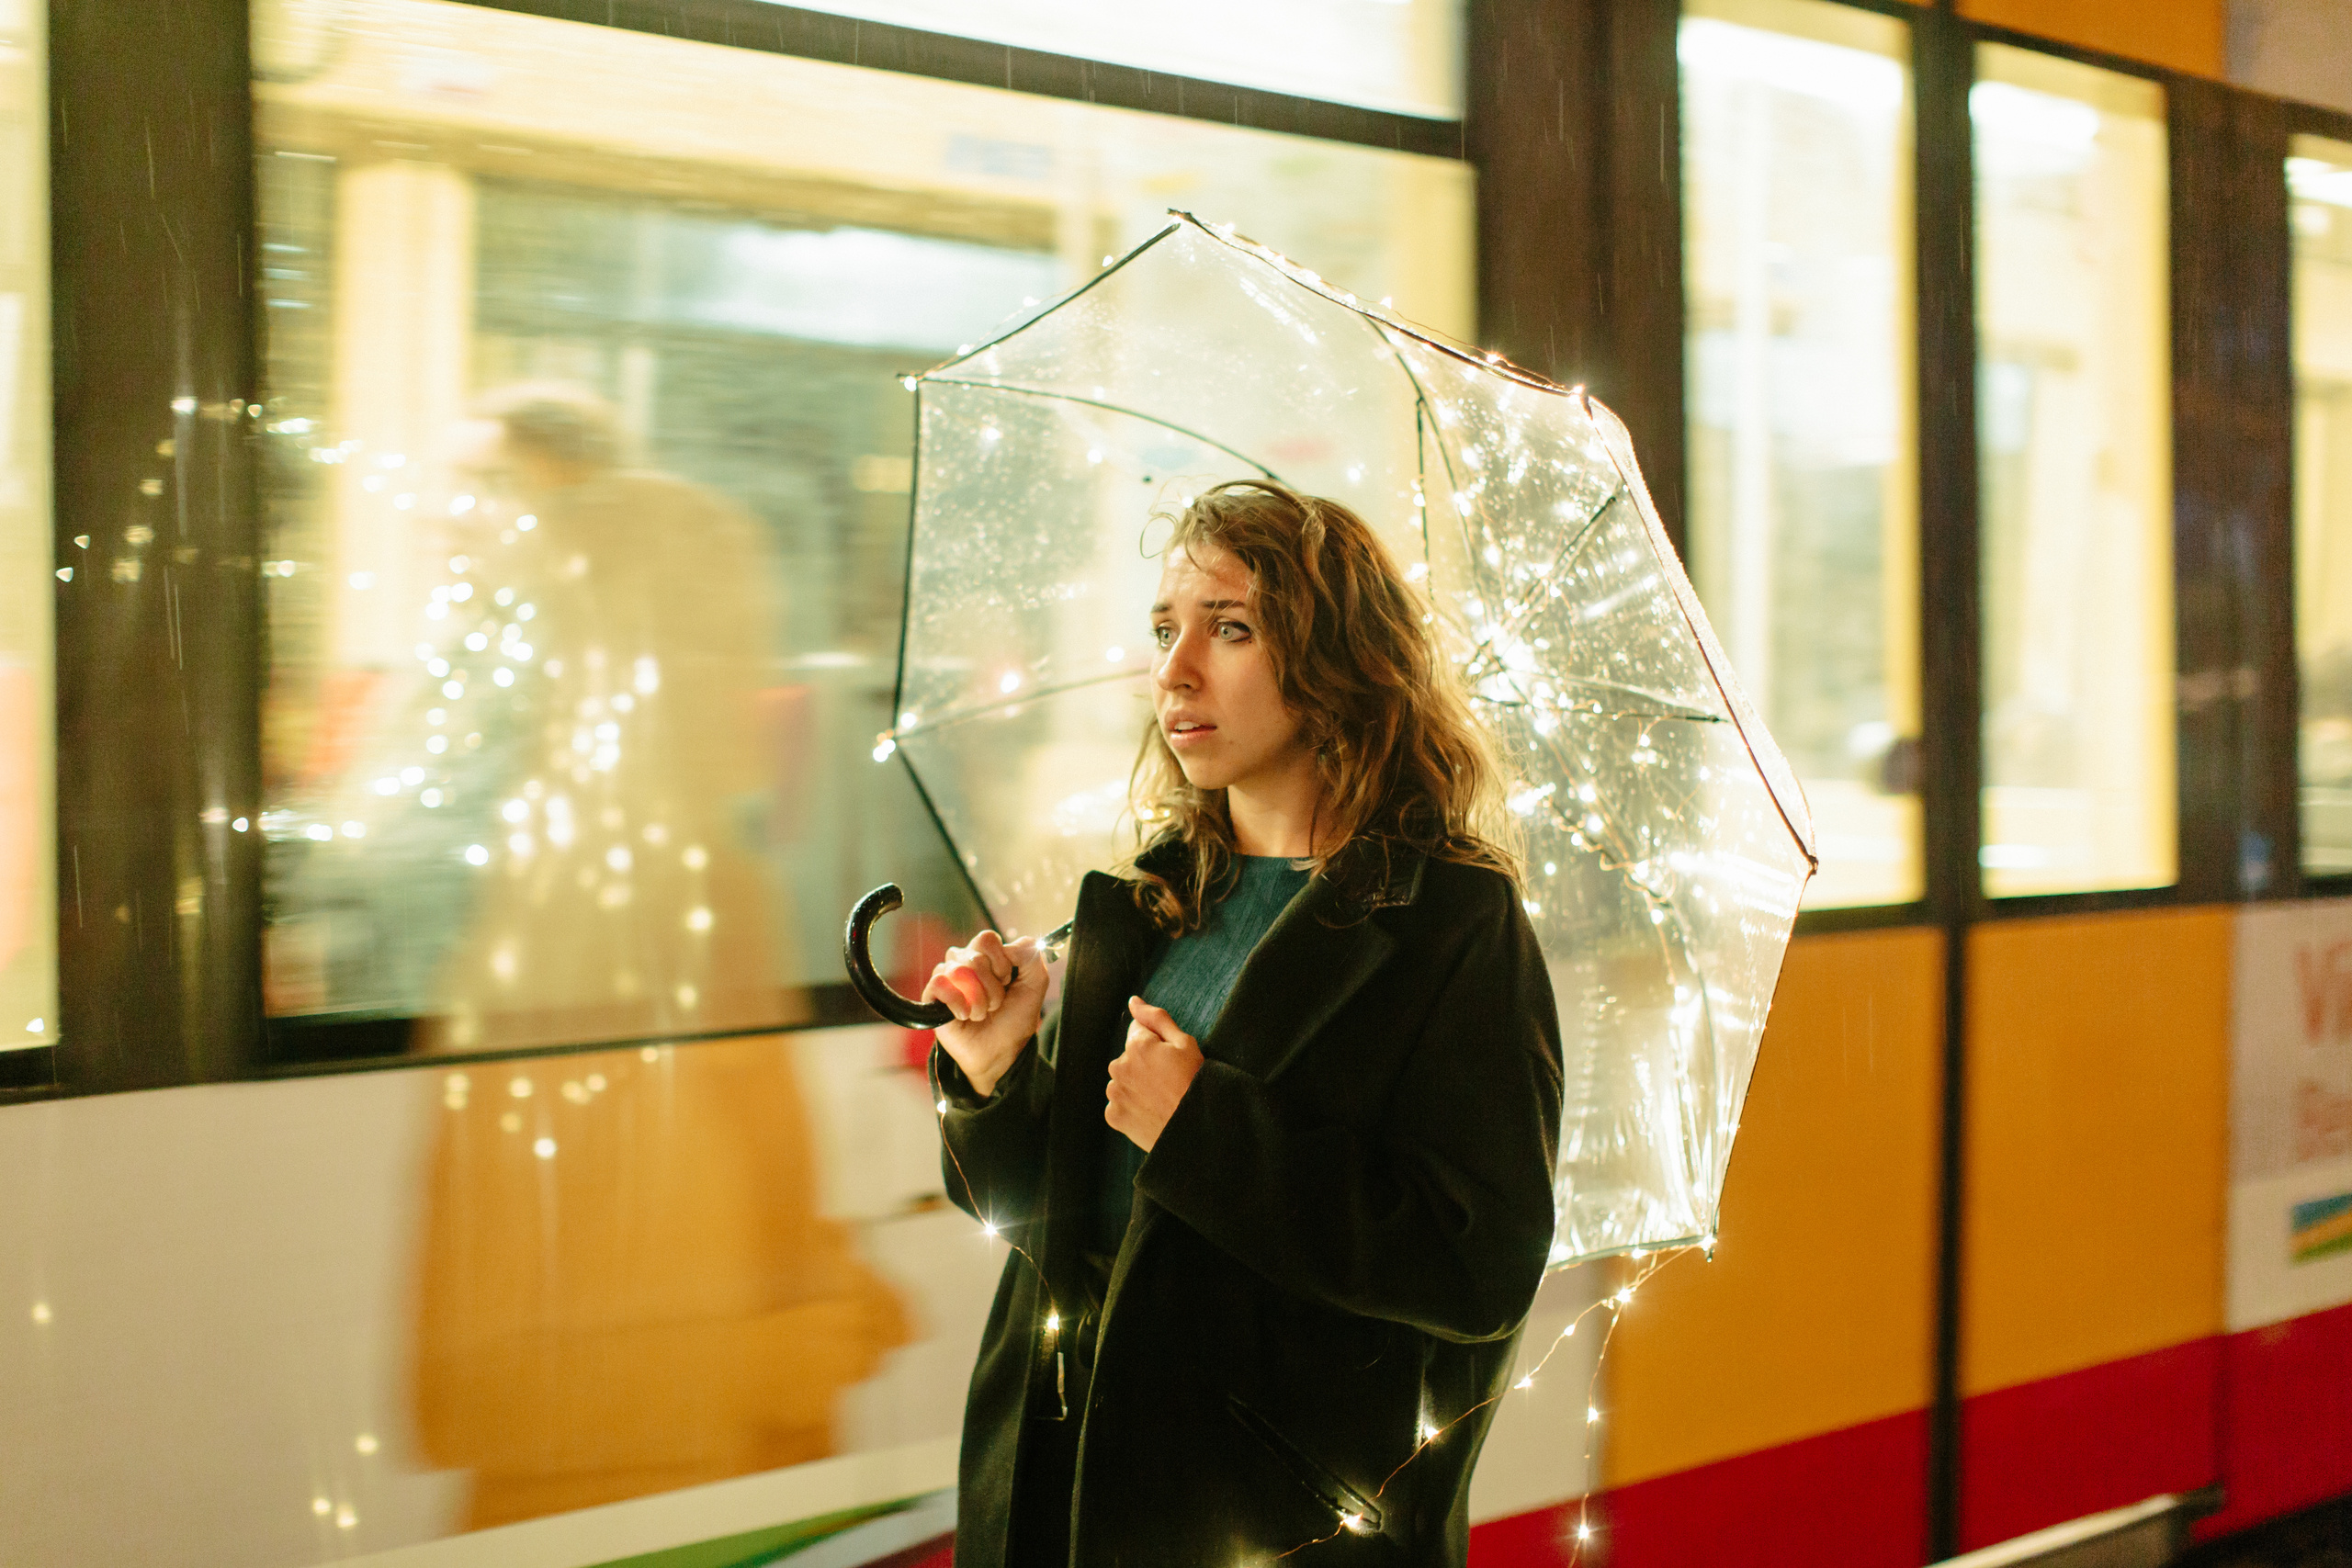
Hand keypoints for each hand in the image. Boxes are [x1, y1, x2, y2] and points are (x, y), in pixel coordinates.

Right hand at [924, 930, 1046, 1099]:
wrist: (1002, 1051)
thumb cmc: (1015, 1017)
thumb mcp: (1035, 983)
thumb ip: (1030, 954)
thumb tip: (1008, 946)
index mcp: (985, 955)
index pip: (986, 939)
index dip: (1001, 963)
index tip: (1008, 981)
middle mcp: (963, 962)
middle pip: (975, 958)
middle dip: (993, 988)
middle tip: (995, 1004)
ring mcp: (946, 978)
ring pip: (959, 971)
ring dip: (979, 1000)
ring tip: (981, 1013)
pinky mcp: (932, 996)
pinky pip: (940, 983)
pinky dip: (958, 1003)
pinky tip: (964, 1015)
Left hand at [1106, 996, 1204, 1153]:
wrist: (1194, 1130)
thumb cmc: (1194, 1084)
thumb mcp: (1185, 1044)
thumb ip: (1156, 1018)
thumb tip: (1134, 1001)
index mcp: (1136, 1045)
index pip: (1139, 1032)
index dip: (1158, 1043)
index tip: (1171, 1059)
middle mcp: (1118, 1067)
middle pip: (1129, 1057)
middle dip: (1144, 1063)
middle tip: (1169, 1081)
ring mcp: (1114, 1093)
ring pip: (1123, 1080)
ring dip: (1136, 1084)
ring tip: (1161, 1098)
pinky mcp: (1113, 1115)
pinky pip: (1119, 1103)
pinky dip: (1132, 1106)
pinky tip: (1151, 1111)